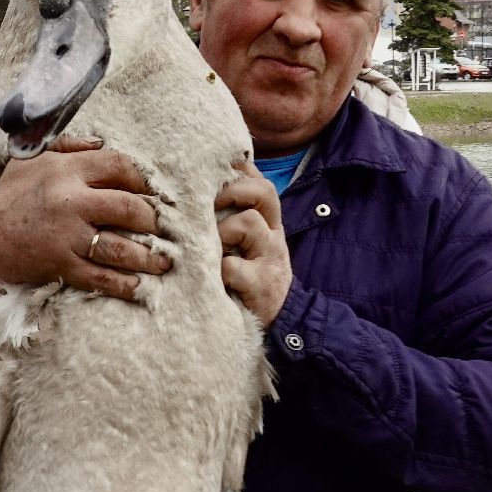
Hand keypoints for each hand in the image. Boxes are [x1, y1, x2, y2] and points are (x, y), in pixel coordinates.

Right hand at [0, 136, 170, 300]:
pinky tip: (140, 287)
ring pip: (118, 246)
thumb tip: (101, 142)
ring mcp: (66, 235)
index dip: (143, 178)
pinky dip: (123, 284)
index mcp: (65, 171)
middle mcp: (69, 201)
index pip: (118, 165)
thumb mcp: (30, 161)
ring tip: (164, 262)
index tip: (157, 191)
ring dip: (147, 257)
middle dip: (153, 219)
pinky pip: (100, 276)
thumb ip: (66, 146)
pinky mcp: (61, 265)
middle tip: (166, 228)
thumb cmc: (10, 198)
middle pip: (127, 207)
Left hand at [215, 163, 291, 326]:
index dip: (238, 171)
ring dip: (223, 230)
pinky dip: (220, 269)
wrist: (283, 320)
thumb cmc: (254, 275)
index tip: (213, 172)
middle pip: (263, 191)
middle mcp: (273, 234)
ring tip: (212, 247)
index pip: (260, 181)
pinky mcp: (260, 285)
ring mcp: (268, 258)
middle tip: (208, 204)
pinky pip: (234, 266)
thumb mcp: (251, 242)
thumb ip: (237, 216)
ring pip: (249, 222)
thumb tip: (210, 183)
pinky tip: (213, 276)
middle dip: (232, 190)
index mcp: (269, 221)